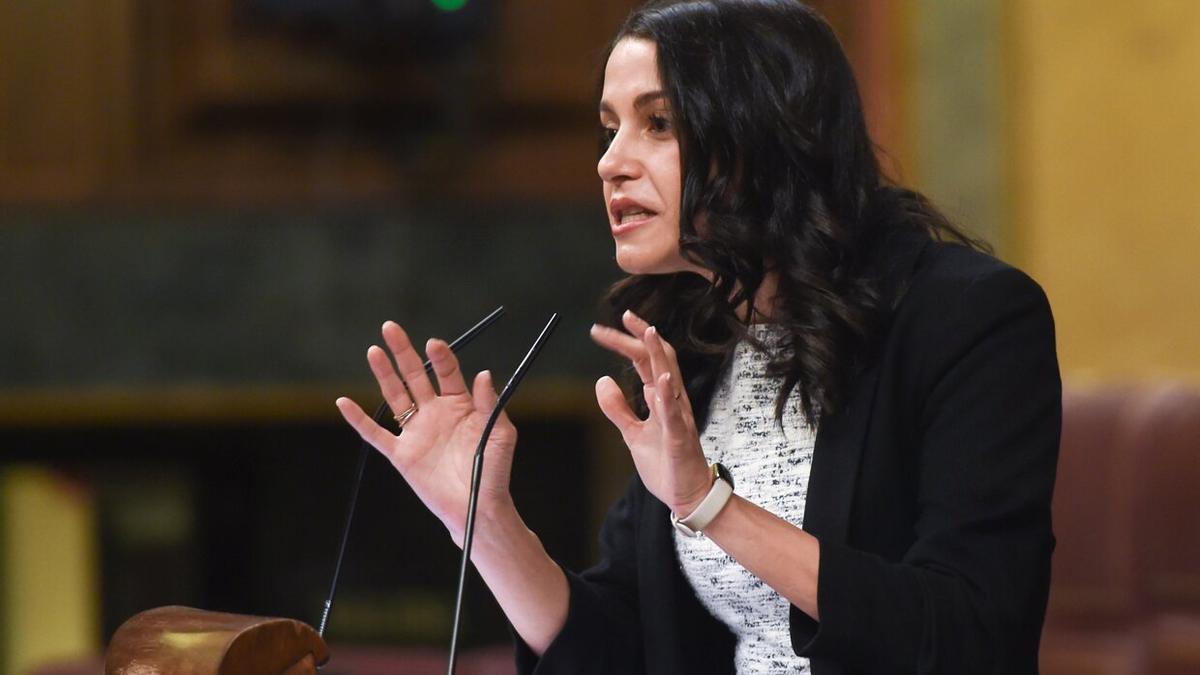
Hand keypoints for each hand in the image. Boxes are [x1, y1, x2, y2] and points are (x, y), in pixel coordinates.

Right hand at [336, 321, 517, 544]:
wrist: (478, 509)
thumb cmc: (494, 472)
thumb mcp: (500, 434)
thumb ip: (490, 404)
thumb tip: (483, 373)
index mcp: (460, 405)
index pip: (446, 372)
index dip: (440, 357)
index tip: (434, 345)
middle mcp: (435, 413)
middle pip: (415, 375)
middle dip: (403, 352)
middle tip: (391, 327)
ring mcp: (416, 432)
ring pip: (396, 396)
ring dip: (384, 374)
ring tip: (374, 350)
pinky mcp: (401, 454)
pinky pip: (375, 434)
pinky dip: (358, 420)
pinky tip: (345, 403)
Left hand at [590, 310, 712, 515]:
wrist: (687, 495)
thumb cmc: (665, 463)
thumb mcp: (632, 433)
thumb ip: (617, 408)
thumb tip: (602, 380)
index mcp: (661, 398)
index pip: (645, 361)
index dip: (627, 342)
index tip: (603, 329)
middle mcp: (673, 401)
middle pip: (658, 359)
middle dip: (643, 336)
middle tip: (625, 316)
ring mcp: (678, 417)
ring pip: (670, 378)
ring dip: (659, 355)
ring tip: (649, 332)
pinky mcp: (679, 437)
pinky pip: (673, 414)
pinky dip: (666, 396)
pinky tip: (658, 380)